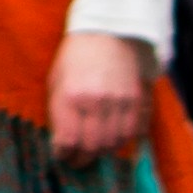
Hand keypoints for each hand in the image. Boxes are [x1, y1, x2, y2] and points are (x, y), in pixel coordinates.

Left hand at [47, 28, 149, 163]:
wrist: (107, 32)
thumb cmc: (75, 57)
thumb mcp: (56, 81)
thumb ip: (58, 112)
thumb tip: (60, 142)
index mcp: (70, 96)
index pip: (68, 141)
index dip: (64, 154)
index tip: (62, 156)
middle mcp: (96, 101)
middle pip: (91, 147)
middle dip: (82, 159)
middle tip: (77, 160)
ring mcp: (119, 102)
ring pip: (113, 144)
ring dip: (102, 152)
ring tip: (94, 150)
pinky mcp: (137, 100)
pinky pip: (132, 134)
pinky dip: (121, 142)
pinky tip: (112, 139)